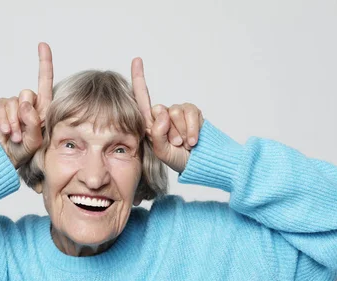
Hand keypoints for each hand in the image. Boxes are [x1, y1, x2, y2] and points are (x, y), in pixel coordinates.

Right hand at [0, 42, 53, 168]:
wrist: (5, 159)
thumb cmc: (24, 151)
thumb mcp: (36, 140)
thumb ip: (34, 122)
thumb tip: (25, 104)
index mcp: (42, 108)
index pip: (44, 81)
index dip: (44, 62)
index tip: (42, 45)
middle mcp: (28, 103)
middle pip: (28, 94)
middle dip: (25, 115)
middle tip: (23, 134)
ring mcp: (13, 105)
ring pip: (14, 102)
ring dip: (14, 122)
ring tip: (15, 136)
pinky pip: (1, 107)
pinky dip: (3, 121)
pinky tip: (6, 132)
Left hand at [131, 58, 203, 173]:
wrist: (199, 164)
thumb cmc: (177, 160)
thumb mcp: (162, 152)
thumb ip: (157, 135)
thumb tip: (162, 115)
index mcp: (150, 124)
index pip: (142, 99)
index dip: (139, 79)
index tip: (137, 60)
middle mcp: (163, 115)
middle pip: (160, 111)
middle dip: (169, 131)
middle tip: (175, 144)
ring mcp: (178, 113)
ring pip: (175, 113)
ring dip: (181, 133)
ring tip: (184, 144)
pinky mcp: (193, 113)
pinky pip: (191, 114)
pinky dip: (192, 129)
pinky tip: (193, 140)